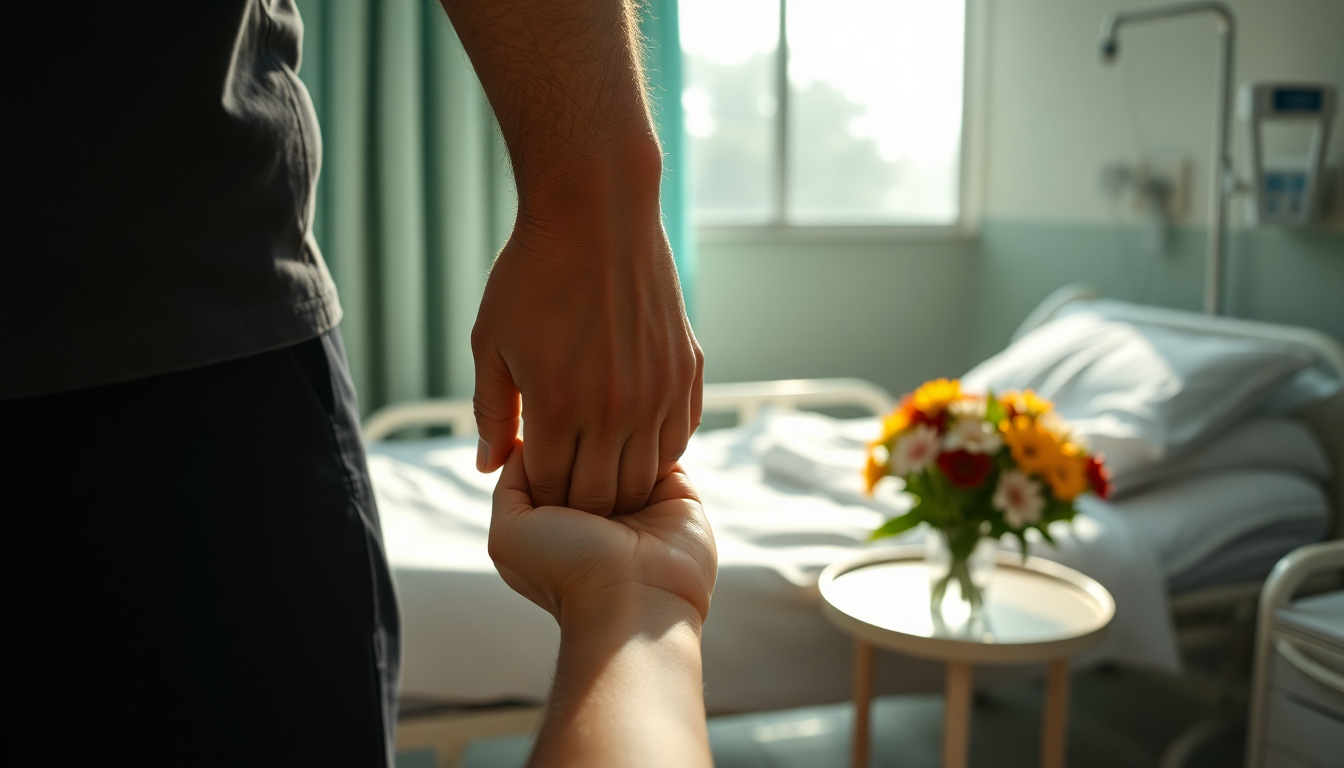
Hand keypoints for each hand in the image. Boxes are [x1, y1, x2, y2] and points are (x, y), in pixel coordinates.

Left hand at [472, 202, 703, 516]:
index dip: (539, 495)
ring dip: (621, 481)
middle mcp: (615, 407)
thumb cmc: (533, 273)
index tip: (532, 482)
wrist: (597, 210)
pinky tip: (633, 439)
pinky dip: (656, 451)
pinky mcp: (687, 371)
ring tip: (600, 466)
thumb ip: (490, 411)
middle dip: (579, 501)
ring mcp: (659, 391)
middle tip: (566, 481)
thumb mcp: (491, 342)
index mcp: (558, 404)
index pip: (552, 487)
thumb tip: (490, 467)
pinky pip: (679, 438)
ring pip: (646, 474)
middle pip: (602, 495)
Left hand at [488, 439, 716, 625]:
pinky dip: (657, 436)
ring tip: (619, 455)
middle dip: (585, 434)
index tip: (547, 441)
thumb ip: (510, 483)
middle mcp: (598, 498)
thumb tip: (524, 441)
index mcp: (559, 508)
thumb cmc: (568, 570)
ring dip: (624, 435)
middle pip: (589, 437)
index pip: (550, 449)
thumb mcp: (509, 533)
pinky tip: (645, 442)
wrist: (635, 603)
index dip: (546, 438)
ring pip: (629, 434)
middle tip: (585, 446)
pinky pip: (666, 444)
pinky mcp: (677, 487)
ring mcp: (639, 491)